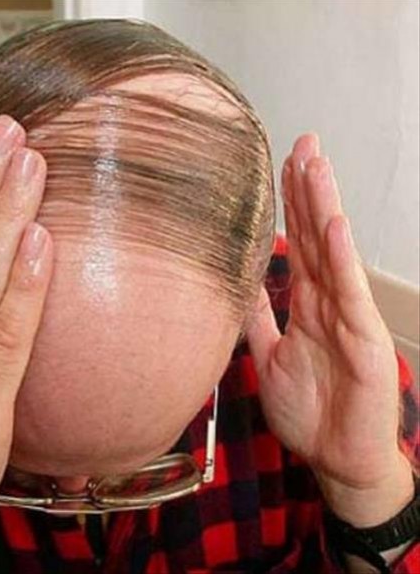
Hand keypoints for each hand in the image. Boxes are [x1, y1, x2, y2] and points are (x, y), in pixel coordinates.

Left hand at [246, 134, 413, 526]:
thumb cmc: (310, 409)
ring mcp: (347, 316)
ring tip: (316, 164)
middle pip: (315, 236)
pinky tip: (336, 225)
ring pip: (333, 253)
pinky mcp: (363, 340)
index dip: (289, 206)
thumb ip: (257, 319)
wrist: (337, 457)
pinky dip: (342, 259)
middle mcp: (326, 301)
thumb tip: (236, 287)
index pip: (298, 243)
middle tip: (301, 143)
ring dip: (324, 208)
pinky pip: (349, 295)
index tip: (280, 166)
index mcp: (305, 304)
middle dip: (308, 189)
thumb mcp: (270, 356)